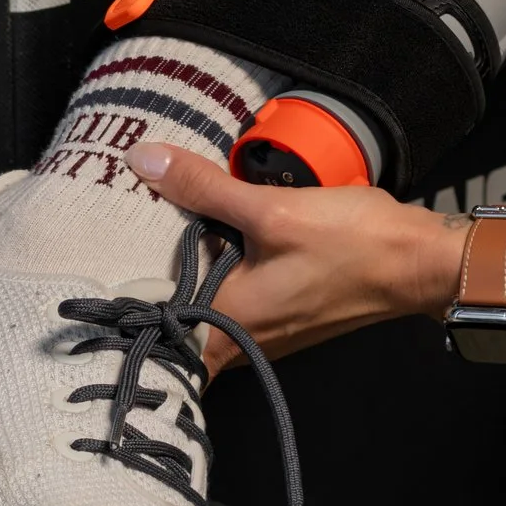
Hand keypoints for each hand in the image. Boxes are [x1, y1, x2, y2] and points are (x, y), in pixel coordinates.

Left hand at [129, 143, 461, 365]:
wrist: (418, 262)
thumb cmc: (352, 244)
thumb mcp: (272, 208)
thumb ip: (203, 187)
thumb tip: (143, 160)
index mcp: (229, 326)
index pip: (154, 346)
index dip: (117, 328)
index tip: (87, 294)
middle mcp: (241, 342)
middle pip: (173, 329)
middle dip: (144, 295)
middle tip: (106, 254)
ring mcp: (263, 334)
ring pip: (202, 315)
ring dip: (181, 284)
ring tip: (145, 240)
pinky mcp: (282, 316)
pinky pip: (230, 302)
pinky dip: (213, 277)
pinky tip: (206, 239)